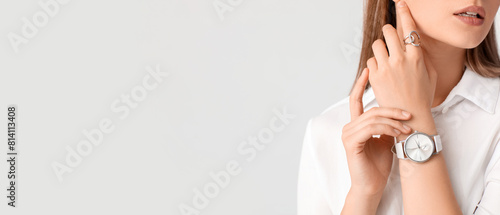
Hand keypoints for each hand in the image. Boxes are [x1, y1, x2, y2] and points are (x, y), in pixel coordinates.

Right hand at [341, 68, 412, 195]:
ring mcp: (348, 135)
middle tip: (409, 115)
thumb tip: (402, 110)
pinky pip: (370, 128)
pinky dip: (387, 129)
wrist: (372, 185)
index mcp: (356, 125)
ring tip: (407, 129)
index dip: (361, 83)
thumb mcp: (386, 140)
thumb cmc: (379, 165)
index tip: (368, 69)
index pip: (356, 99)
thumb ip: (388, 125)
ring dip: (393, 122)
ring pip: (373, 118)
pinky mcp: (351, 143)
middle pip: (372, 109)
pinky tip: (398, 134)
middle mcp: (349, 127)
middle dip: (393, 110)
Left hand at [367, 0, 437, 111]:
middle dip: (388, 31)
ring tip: (384, 56)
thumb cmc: (421, 97)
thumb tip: (415, 45)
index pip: (409, 28)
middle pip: (389, 31)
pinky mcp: (375, 76)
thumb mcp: (430, 74)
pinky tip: (380, 71)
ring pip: (377, 44)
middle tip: (389, 35)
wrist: (409, 117)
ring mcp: (387, 67)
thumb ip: (422, 57)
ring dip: (380, 47)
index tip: (401, 4)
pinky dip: (375, 63)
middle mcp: (401, 59)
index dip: (404, 13)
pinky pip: (371, 60)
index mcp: (417, 57)